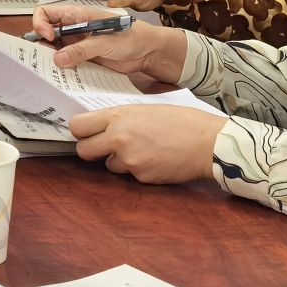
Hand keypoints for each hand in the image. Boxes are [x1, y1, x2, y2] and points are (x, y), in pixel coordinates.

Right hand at [28, 1, 187, 83]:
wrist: (150, 52)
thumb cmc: (132, 37)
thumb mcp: (105, 41)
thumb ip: (82, 49)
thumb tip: (58, 59)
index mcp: (77, 16)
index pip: (46, 13)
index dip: (40, 23)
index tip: (48, 37)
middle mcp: (73, 29)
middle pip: (46, 33)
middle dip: (40, 44)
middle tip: (42, 58)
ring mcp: (78, 44)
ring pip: (54, 49)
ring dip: (50, 58)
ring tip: (49, 70)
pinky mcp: (84, 59)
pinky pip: (66, 63)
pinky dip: (62, 69)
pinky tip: (63, 76)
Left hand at [68, 103, 226, 184]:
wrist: (209, 143)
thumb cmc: (183, 120)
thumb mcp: (146, 108)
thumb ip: (121, 117)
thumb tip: (103, 125)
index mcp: (119, 116)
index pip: (78, 126)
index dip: (80, 130)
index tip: (85, 131)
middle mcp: (119, 138)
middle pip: (83, 150)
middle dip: (91, 149)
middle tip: (103, 145)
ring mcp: (130, 160)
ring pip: (108, 165)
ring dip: (118, 160)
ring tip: (141, 150)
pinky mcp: (142, 177)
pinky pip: (130, 175)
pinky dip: (138, 169)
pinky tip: (155, 159)